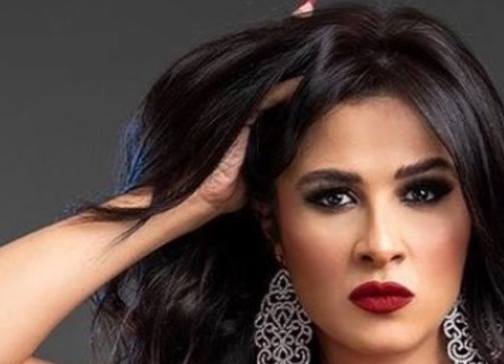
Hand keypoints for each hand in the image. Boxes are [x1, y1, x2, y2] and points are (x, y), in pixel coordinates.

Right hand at [193, 1, 313, 217]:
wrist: (193, 204)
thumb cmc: (217, 194)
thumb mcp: (254, 174)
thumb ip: (270, 159)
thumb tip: (289, 163)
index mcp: (248, 117)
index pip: (274, 79)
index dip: (291, 58)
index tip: (311, 36)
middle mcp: (241, 109)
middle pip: (270, 66)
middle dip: (290, 37)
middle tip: (309, 10)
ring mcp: (236, 114)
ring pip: (268, 75)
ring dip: (291, 52)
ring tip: (309, 24)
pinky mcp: (235, 124)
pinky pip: (265, 99)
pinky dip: (286, 87)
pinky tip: (306, 75)